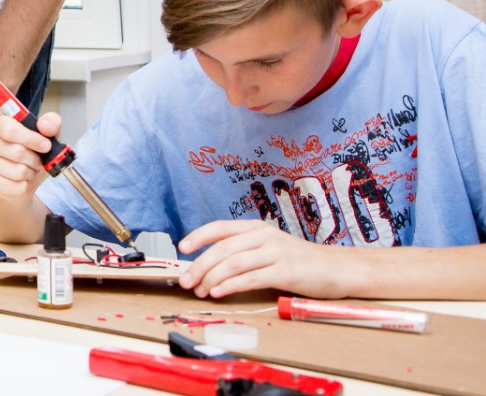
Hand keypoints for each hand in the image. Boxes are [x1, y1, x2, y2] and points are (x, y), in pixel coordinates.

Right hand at [0, 110, 61, 199]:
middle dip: (35, 158)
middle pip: (16, 151)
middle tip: (39, 160)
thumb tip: (45, 126)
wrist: (25, 177)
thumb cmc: (33, 151)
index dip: (31, 138)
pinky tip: (23, 180)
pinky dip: (26, 185)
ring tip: (30, 169)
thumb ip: (51, 123)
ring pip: (18, 171)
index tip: (46, 145)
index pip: (9, 129)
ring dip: (31, 172)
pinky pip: (16, 186)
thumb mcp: (46, 134)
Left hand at [178, 220, 345, 297]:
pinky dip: (231, 286)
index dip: (198, 236)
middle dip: (200, 266)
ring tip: (200, 291)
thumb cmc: (298, 262)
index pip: (220, 228)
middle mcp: (264, 236)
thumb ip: (243, 253)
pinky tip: (219, 293)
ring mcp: (276, 252)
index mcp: (256, 228)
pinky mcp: (286, 271)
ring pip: (233, 263)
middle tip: (186, 281)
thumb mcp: (268, 249)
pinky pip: (251, 278)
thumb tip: (208, 267)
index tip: (182, 248)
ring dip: (212, 278)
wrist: (337, 269)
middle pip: (222, 249)